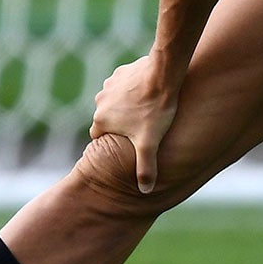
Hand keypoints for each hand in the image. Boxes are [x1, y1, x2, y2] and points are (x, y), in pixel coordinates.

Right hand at [89, 53, 178, 194]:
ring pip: (114, 101)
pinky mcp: (121, 72)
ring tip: (146, 109)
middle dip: (120, 123)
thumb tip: (145, 191)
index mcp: (101, 120)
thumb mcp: (149, 143)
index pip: (98, 136)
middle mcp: (100, 102)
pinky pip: (123, 86)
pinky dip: (132, 90)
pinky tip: (147, 93)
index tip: (127, 141)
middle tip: (140, 126)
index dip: (112, 141)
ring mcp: (109, 85)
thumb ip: (145, 167)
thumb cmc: (155, 110)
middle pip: (107, 119)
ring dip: (125, 106)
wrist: (163, 75)